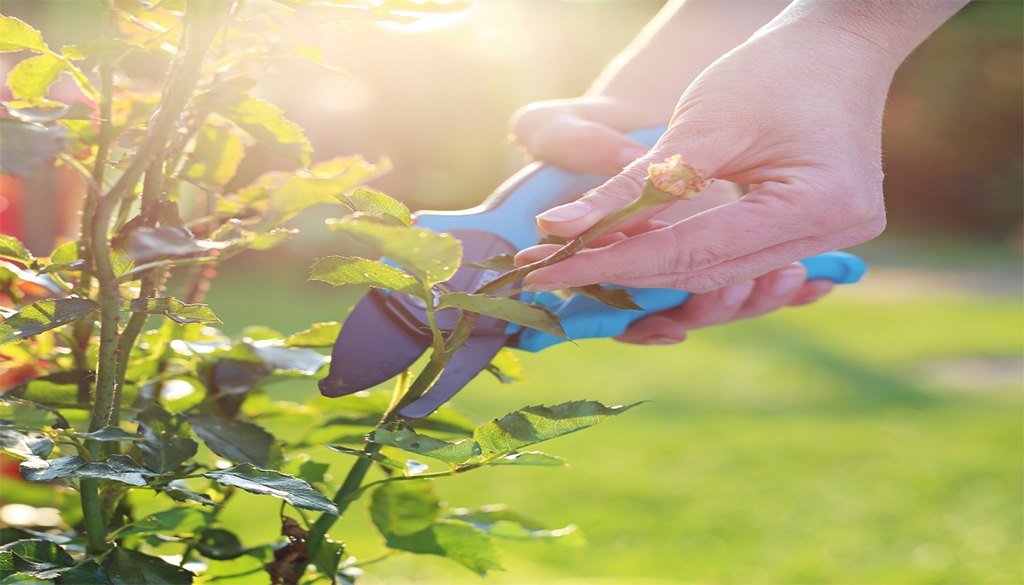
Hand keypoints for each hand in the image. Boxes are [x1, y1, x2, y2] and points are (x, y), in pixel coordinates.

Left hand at [511, 98, 834, 344]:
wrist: (836, 47)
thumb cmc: (771, 71)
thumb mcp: (700, 124)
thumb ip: (634, 186)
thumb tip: (558, 229)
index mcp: (816, 205)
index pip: (692, 254)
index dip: (611, 264)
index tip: (546, 270)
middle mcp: (833, 236)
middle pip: (705, 276)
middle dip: (622, 274)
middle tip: (552, 271)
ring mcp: (831, 241)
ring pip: (718, 279)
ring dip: (650, 276)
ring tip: (585, 264)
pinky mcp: (814, 235)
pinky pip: (737, 265)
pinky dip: (685, 264)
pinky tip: (635, 262)